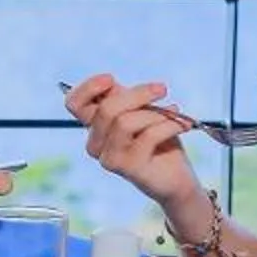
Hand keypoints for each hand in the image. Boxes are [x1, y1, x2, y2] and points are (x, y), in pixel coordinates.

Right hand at [63, 73, 201, 211]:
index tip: (111, 79)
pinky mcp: (127, 168)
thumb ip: (123, 96)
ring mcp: (109, 158)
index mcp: (94, 126)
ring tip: (174, 112)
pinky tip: (182, 125)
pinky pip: (147, 136)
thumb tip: (109, 83)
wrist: (176, 176)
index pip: (74, 103)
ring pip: (125, 122)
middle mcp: (95, 144)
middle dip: (138, 94)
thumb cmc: (158, 139)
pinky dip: (168, 126)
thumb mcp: (140, 110)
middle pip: (106, 109)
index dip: (89, 87)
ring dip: (155, 113)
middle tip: (162, 88)